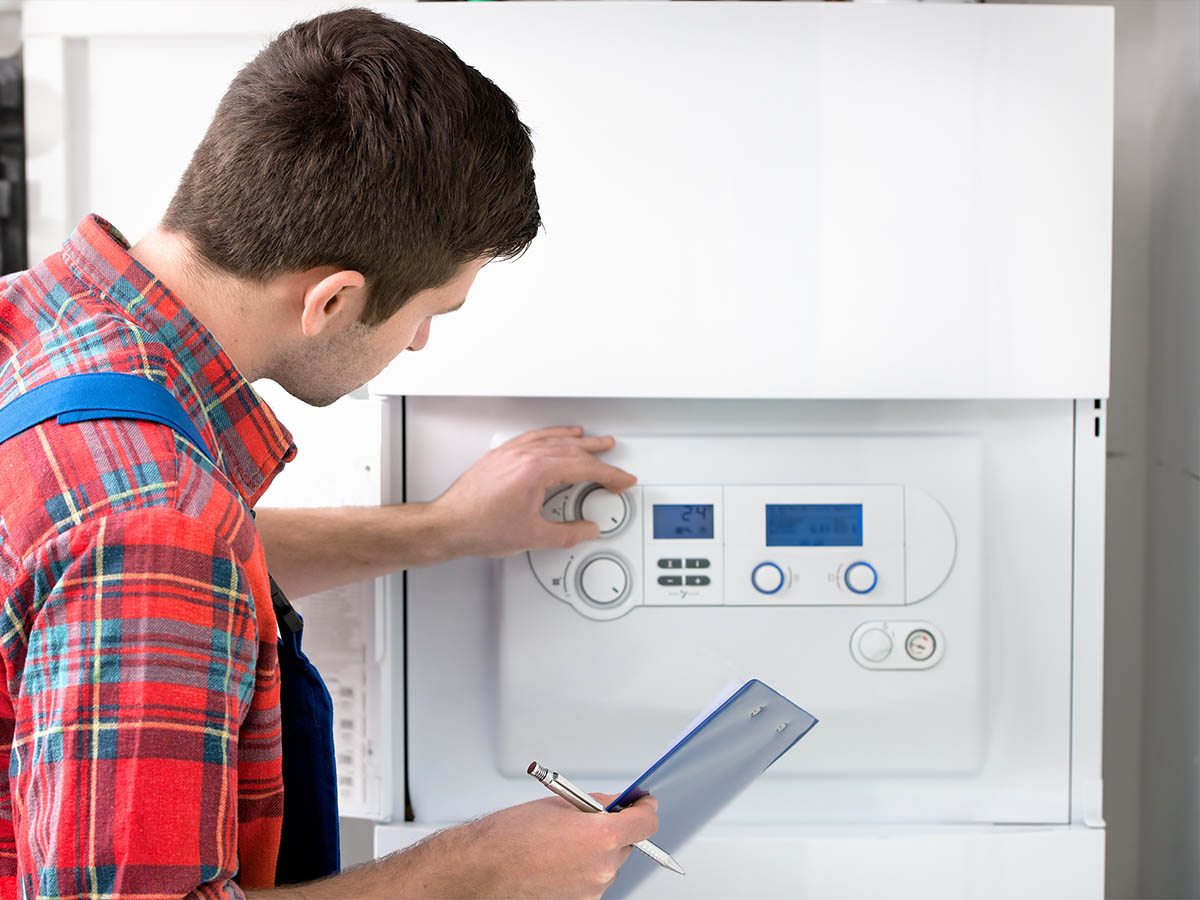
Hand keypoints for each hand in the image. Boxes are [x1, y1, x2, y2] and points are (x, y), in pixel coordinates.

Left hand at [431, 426, 636, 557]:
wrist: (448, 525)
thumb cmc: (479, 528)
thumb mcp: (532, 536)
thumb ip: (567, 534)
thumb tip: (587, 529)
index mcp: (535, 471)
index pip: (583, 467)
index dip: (608, 474)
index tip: (621, 480)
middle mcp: (523, 456)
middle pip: (571, 449)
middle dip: (598, 455)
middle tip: (614, 460)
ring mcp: (510, 453)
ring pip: (552, 439)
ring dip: (576, 440)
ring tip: (592, 439)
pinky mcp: (500, 456)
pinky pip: (532, 438)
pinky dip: (550, 436)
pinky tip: (555, 437)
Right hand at [452, 793, 658, 899]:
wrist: (481, 869)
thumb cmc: (510, 836)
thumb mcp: (559, 804)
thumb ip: (596, 804)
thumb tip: (615, 804)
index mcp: (600, 836)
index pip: (646, 824)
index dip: (645, 809)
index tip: (642, 804)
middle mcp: (602, 868)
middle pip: (626, 845)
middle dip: (613, 831)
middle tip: (588, 820)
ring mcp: (591, 891)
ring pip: (607, 865)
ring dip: (594, 852)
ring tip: (560, 844)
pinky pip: (591, 881)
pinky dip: (580, 870)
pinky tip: (555, 862)